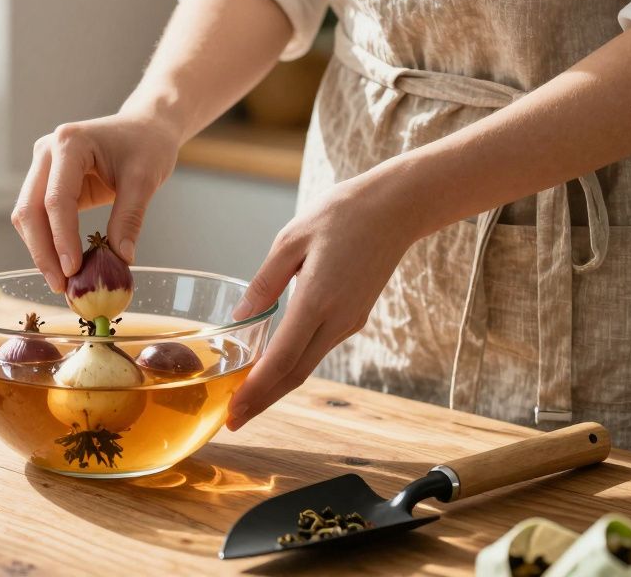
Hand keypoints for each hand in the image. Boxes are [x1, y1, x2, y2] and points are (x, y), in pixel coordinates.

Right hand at [12, 111, 180, 291]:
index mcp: (69, 142)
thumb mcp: (145, 179)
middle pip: (30, 209)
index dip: (61, 238)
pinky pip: (38, 217)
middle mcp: (47, 151)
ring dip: (40, 250)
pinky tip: (62, 265)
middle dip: (43, 251)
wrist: (145, 128)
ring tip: (61, 282)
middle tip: (60, 286)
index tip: (72, 271)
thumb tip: (121, 259)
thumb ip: (129, 218)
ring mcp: (42, 166)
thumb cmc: (147, 145)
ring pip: (27, 216)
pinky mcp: (46, 181)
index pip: (57, 199)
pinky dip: (47, 242)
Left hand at [226, 170, 423, 429]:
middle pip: (295, 375)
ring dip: (276, 386)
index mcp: (317, 300)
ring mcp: (349, 321)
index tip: (232, 413)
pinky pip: (318, 349)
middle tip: (233, 422)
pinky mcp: (354, 317)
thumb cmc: (341, 214)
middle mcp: (337, 320)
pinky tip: (272, 367)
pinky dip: (293, 365)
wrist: (397, 207)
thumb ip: (264, 284)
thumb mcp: (290, 240)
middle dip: (262, 401)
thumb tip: (240, 319)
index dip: (255, 391)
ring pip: (307, 365)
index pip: (282, 360)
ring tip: (245, 399)